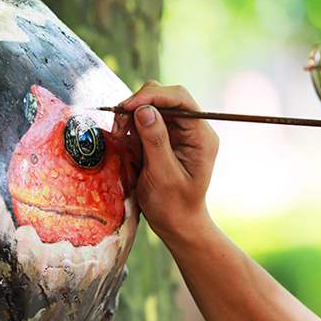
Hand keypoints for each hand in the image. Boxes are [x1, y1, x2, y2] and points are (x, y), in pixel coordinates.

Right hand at [115, 81, 218, 240]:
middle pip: (165, 98)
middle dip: (138, 105)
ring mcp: (179, 132)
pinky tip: (123, 140)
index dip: (153, 96)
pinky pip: (145, 120)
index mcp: (201, 136)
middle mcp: (193, 129)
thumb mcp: (163, 175)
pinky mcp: (165, 137)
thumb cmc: (174, 205)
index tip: (127, 107)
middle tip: (118, 126)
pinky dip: (131, 126)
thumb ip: (155, 141)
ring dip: (131, 116)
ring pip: (152, 106)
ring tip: (119, 135)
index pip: (180, 99)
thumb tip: (144, 110)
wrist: (177, 223)